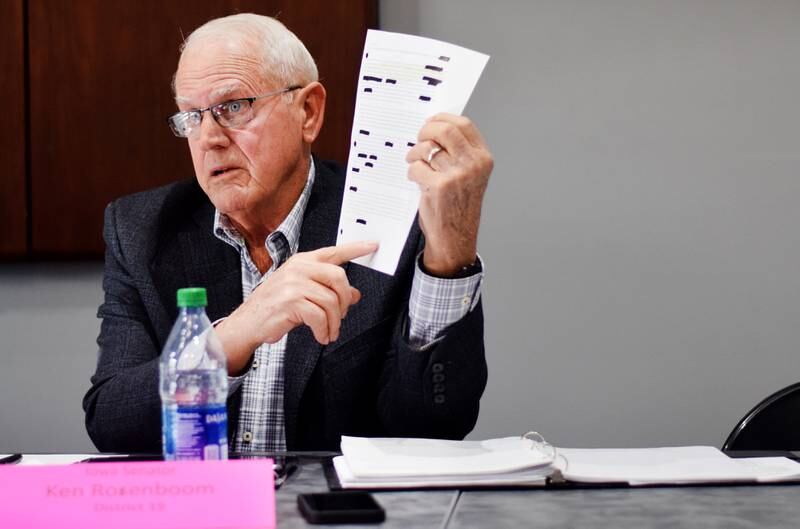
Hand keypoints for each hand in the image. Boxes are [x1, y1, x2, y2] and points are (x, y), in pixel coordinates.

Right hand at [216, 240, 377, 374]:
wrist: (248, 322)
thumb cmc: (274, 306)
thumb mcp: (304, 293)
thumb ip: (328, 290)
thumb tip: (355, 294)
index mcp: (302, 261)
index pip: (334, 251)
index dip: (356, 249)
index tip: (373, 245)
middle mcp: (299, 268)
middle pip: (339, 277)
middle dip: (344, 300)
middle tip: (341, 315)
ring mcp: (293, 284)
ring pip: (331, 301)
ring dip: (334, 322)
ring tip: (329, 331)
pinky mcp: (291, 302)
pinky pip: (320, 317)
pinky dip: (324, 330)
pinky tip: (321, 335)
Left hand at [406, 113, 492, 275]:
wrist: (456, 237)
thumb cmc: (460, 206)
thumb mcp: (471, 175)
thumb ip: (460, 152)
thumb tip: (437, 127)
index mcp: (483, 158)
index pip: (463, 124)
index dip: (443, 119)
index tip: (431, 122)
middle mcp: (473, 164)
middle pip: (445, 129)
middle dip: (426, 131)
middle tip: (419, 139)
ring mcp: (457, 175)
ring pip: (427, 148)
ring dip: (415, 154)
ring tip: (415, 163)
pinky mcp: (439, 186)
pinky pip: (416, 167)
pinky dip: (412, 172)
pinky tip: (418, 180)